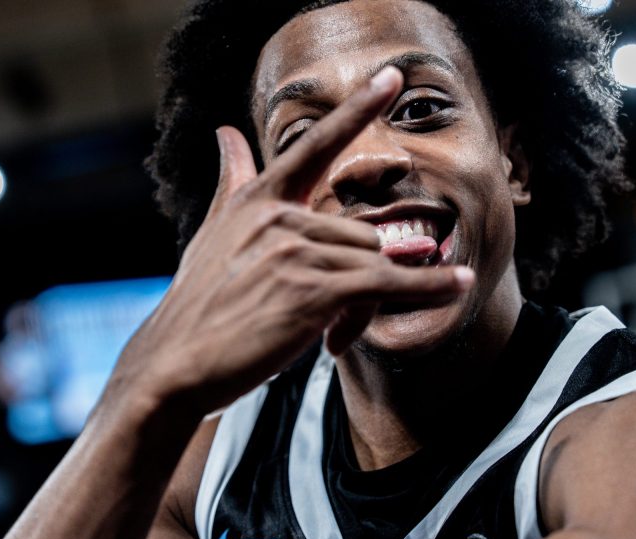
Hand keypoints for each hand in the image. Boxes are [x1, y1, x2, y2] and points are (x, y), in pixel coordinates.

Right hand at [113, 66, 474, 416]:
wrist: (176, 365)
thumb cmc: (199, 306)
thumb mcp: (214, 234)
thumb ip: (232, 182)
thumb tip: (225, 132)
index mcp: (258, 199)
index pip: (314, 145)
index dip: (355, 109)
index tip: (390, 77)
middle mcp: (279, 216)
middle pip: (362, 237)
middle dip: (355, 281)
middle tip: (323, 322)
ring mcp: (297, 251)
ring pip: (373, 266)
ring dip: (361, 309)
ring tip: (324, 336)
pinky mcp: (315, 291)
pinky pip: (387, 284)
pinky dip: (428, 287)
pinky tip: (459, 284)